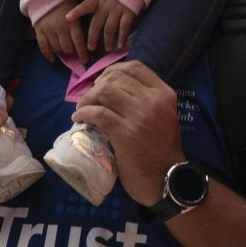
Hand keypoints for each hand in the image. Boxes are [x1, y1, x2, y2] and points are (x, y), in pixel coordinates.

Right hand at [33, 0, 85, 58]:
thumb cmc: (64, 2)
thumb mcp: (76, 10)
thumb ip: (79, 24)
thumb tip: (86, 41)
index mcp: (71, 22)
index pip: (78, 41)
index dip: (82, 53)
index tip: (85, 60)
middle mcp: (60, 27)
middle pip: (67, 47)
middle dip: (72, 52)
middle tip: (74, 52)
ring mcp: (48, 30)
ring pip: (56, 48)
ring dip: (62, 52)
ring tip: (65, 50)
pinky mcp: (39, 31)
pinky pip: (43, 46)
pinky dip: (48, 54)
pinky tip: (52, 59)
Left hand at [70, 0, 138, 56]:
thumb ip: (95, 4)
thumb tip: (83, 14)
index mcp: (97, 0)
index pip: (85, 6)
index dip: (76, 11)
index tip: (67, 18)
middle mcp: (106, 5)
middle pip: (97, 23)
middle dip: (93, 37)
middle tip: (90, 48)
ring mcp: (117, 9)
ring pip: (110, 28)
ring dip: (108, 40)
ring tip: (108, 48)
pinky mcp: (129, 12)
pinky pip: (124, 27)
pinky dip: (122, 37)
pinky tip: (121, 45)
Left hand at [72, 62, 187, 210]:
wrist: (167, 179)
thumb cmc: (162, 150)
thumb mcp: (163, 116)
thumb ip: (146, 100)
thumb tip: (114, 88)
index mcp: (164, 94)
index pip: (135, 67)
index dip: (114, 70)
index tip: (102, 81)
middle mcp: (153, 100)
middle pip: (116, 78)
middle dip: (97, 85)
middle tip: (90, 99)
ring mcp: (139, 116)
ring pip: (104, 92)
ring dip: (87, 98)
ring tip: (82, 109)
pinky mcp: (125, 132)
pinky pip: (98, 113)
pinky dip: (84, 113)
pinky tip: (78, 119)